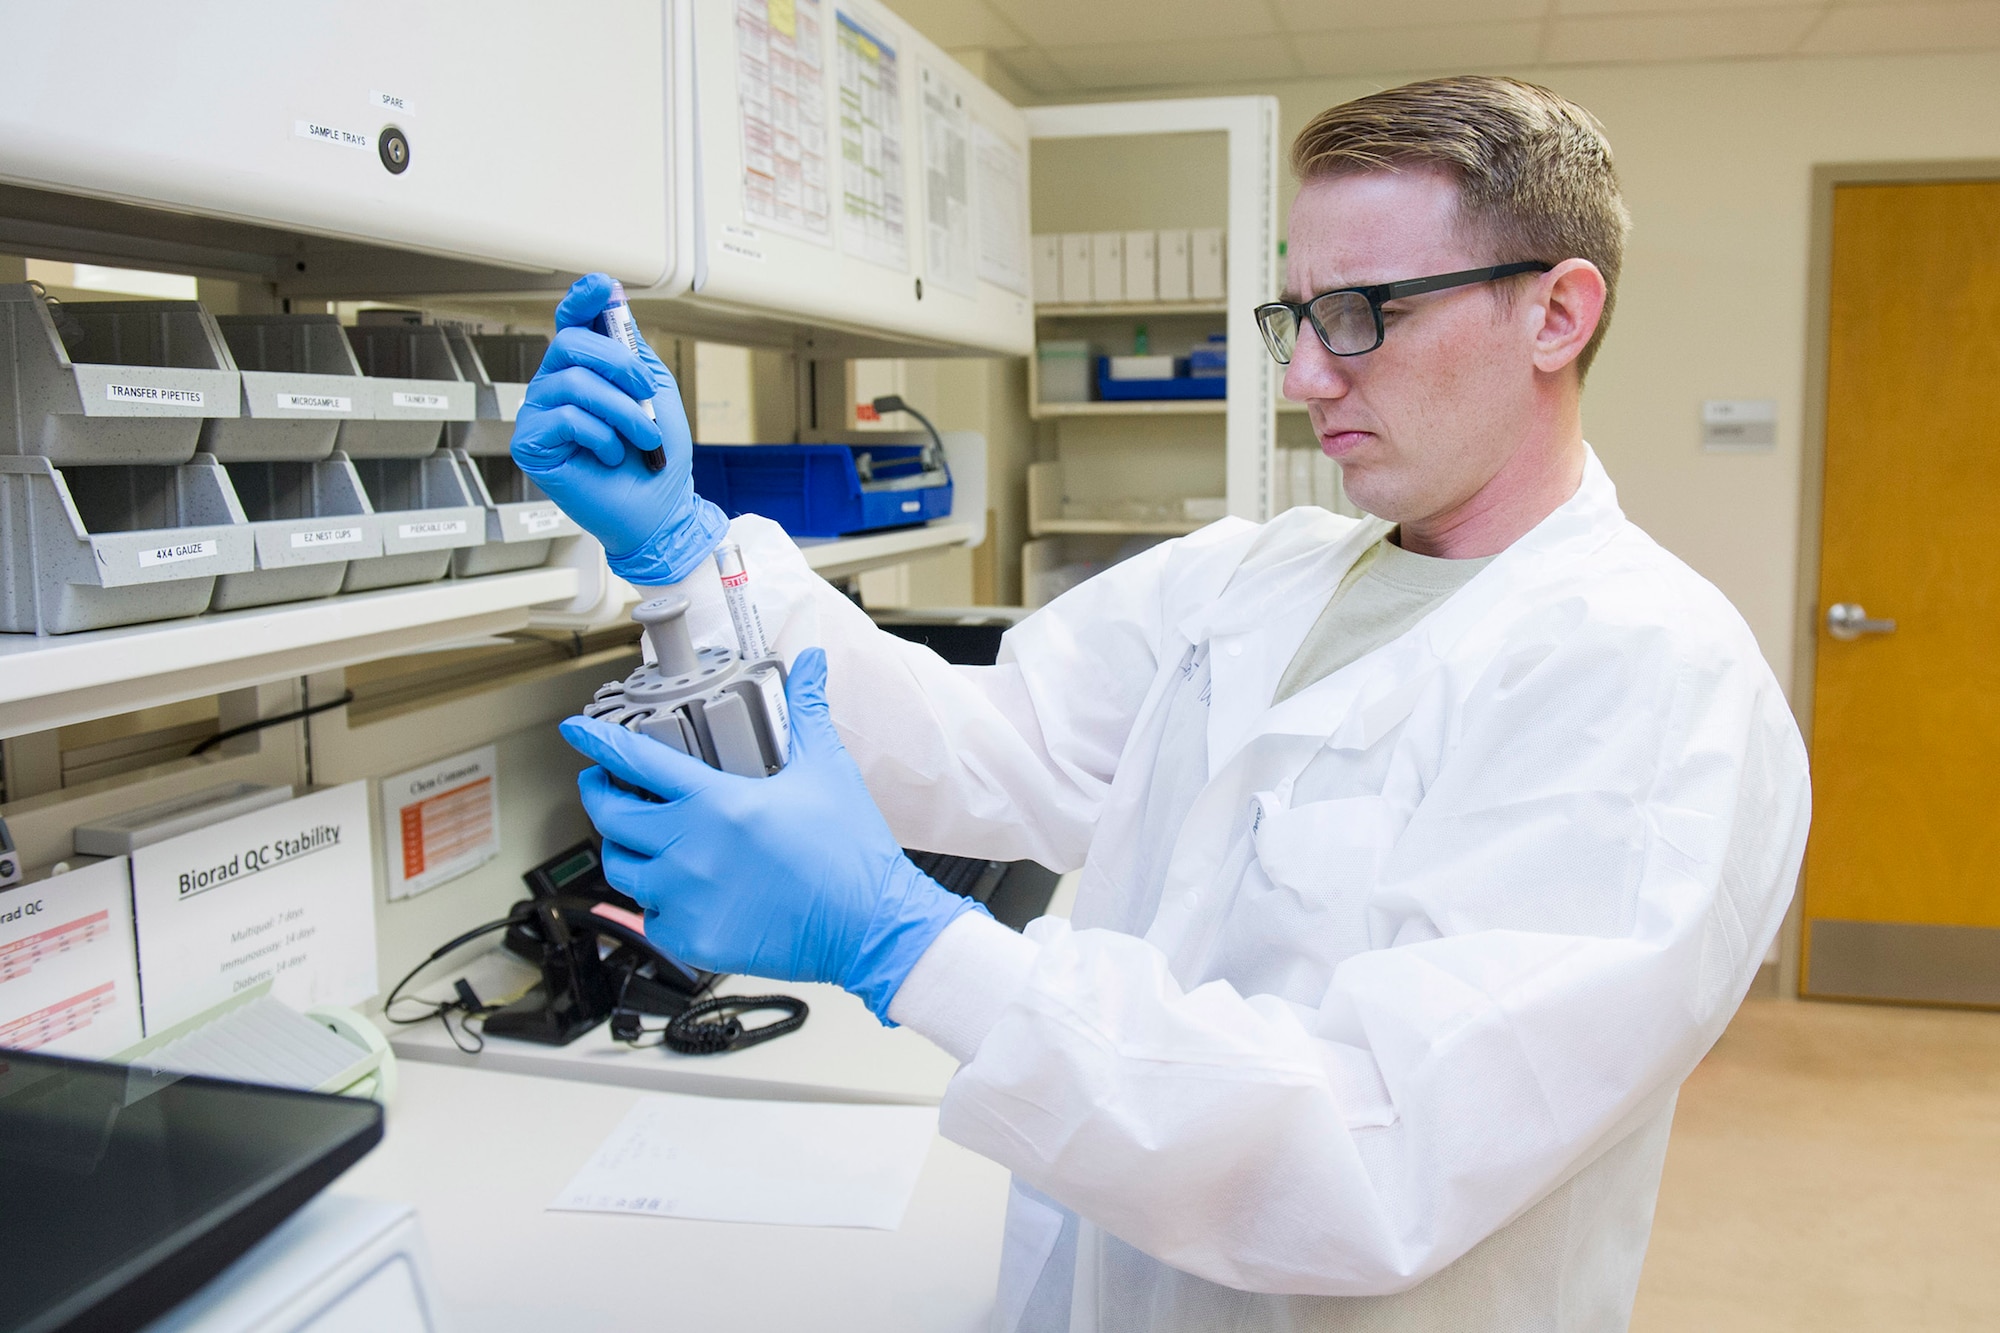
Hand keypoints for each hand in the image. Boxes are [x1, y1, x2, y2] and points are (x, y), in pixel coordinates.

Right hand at [510, 272, 726, 584]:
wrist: (659, 510)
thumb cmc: (657, 458)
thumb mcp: (654, 391)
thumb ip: (631, 349)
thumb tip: (613, 300)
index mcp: (584, 371)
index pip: (572, 324)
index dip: (582, 300)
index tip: (602, 287)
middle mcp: (556, 387)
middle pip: (570, 344)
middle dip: (618, 365)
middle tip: (646, 396)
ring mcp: (540, 415)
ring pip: (574, 382)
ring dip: (623, 411)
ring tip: (643, 440)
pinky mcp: (532, 445)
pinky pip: (566, 417)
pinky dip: (603, 437)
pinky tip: (612, 456)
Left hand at [560, 648, 980, 1018]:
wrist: (870, 926)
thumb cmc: (850, 852)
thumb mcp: (827, 770)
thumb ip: (808, 712)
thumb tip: (812, 664)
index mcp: (716, 802)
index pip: (635, 762)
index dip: (596, 743)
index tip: (576, 733)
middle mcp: (690, 849)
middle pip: (609, 817)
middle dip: (598, 795)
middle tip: (604, 786)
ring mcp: (686, 898)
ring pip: (621, 868)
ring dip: (624, 848)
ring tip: (640, 838)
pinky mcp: (692, 939)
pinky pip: (647, 917)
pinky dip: (655, 901)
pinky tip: (677, 889)